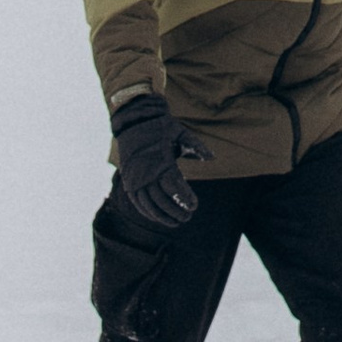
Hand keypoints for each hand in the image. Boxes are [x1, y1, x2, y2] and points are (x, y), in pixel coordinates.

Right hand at [111, 89, 203, 227]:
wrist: (133, 120)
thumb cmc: (160, 127)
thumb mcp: (181, 132)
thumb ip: (196, 146)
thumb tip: (212, 157)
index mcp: (161, 161)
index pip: (174, 186)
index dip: (184, 198)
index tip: (194, 206)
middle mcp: (146, 172)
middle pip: (162, 199)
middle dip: (175, 210)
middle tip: (187, 217)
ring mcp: (135, 177)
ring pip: (148, 204)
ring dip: (162, 215)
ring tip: (175, 221)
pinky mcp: (129, 180)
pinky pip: (137, 201)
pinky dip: (146, 211)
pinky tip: (157, 217)